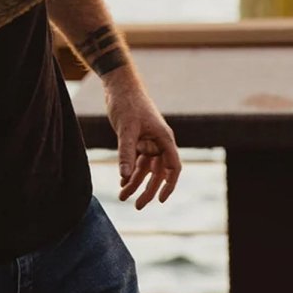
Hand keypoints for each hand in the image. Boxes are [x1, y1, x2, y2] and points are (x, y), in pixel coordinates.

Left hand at [104, 73, 180, 208]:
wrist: (119, 86)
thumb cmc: (127, 103)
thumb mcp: (126, 129)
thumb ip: (126, 152)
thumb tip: (125, 176)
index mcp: (164, 138)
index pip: (173, 167)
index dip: (170, 185)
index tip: (161, 200)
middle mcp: (159, 142)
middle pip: (158, 172)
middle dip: (149, 190)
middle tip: (137, 206)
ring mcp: (148, 141)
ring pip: (145, 168)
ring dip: (135, 183)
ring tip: (122, 197)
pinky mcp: (137, 139)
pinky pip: (137, 161)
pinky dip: (130, 172)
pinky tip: (122, 183)